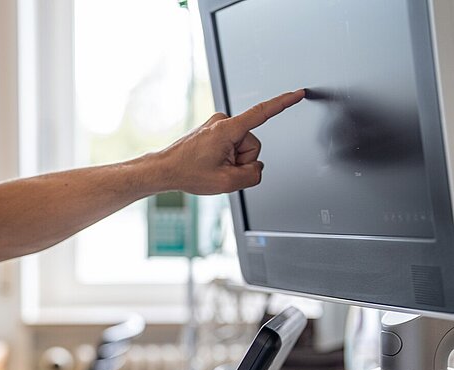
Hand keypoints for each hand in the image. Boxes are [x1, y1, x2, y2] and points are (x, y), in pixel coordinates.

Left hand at [158, 89, 304, 194]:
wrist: (164, 170)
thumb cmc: (187, 173)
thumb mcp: (226, 183)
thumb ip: (252, 176)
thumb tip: (257, 168)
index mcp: (228, 129)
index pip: (263, 112)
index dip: (284, 103)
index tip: (299, 93)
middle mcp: (222, 122)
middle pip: (252, 146)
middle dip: (242, 161)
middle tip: (220, 170)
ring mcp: (217, 126)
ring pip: (242, 148)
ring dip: (232, 161)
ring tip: (211, 167)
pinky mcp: (213, 132)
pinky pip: (231, 147)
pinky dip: (225, 159)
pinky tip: (209, 164)